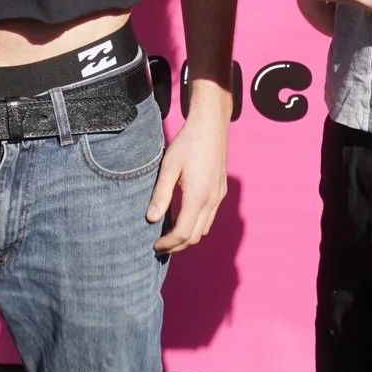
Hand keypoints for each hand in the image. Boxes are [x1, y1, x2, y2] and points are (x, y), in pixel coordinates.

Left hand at [149, 97, 229, 252]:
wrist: (210, 126)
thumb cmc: (187, 143)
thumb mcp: (169, 167)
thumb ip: (161, 194)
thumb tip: (151, 219)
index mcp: (198, 196)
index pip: (183, 233)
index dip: (168, 244)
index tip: (154, 245)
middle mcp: (212, 200)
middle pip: (195, 236)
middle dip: (177, 245)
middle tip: (159, 245)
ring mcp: (219, 196)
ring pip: (204, 229)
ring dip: (187, 237)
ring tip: (168, 234)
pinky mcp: (220, 191)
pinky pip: (209, 217)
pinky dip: (196, 225)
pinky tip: (182, 218)